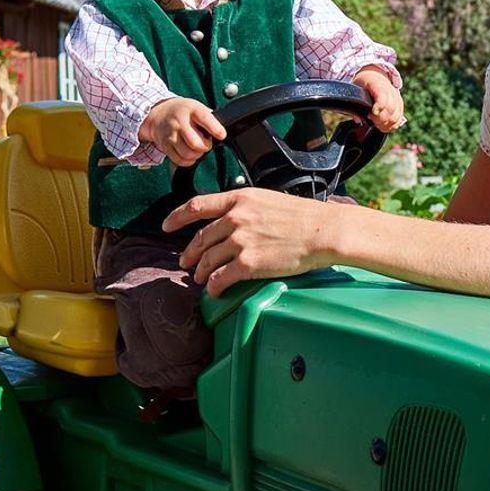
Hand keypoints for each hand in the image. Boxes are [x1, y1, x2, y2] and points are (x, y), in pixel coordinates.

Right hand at [140, 96, 226, 166]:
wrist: (159, 114)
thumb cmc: (183, 112)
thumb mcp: (197, 107)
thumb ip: (210, 118)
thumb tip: (223, 132)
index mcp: (192, 109)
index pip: (205, 119)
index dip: (216, 130)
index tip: (221, 135)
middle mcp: (179, 122)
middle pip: (196, 143)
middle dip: (205, 146)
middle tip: (206, 143)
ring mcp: (171, 134)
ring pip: (188, 154)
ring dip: (197, 155)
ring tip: (197, 148)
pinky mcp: (165, 146)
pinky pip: (180, 160)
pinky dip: (188, 161)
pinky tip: (189, 153)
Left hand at [162, 188, 342, 295]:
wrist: (323, 231)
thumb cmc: (303, 216)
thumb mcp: (268, 200)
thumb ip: (246, 207)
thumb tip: (232, 219)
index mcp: (239, 198)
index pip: (196, 205)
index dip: (176, 217)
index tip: (166, 226)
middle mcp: (235, 218)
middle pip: (200, 238)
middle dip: (190, 253)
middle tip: (186, 262)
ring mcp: (240, 241)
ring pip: (208, 260)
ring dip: (201, 272)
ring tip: (201, 279)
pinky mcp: (248, 264)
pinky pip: (221, 278)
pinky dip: (214, 287)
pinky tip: (215, 291)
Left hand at [354, 67, 404, 131]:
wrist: (375, 75)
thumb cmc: (364, 83)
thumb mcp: (355, 88)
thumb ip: (354, 103)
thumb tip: (358, 120)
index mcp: (377, 84)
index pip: (383, 96)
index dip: (380, 106)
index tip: (373, 113)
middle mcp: (390, 91)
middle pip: (390, 109)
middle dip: (380, 119)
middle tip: (370, 119)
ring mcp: (396, 98)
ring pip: (396, 116)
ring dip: (385, 124)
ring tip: (376, 123)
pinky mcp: (399, 105)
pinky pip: (399, 119)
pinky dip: (391, 125)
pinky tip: (383, 125)